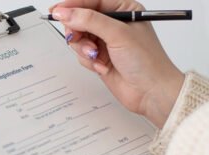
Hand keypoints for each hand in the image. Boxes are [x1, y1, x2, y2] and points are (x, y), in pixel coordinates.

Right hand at [51, 0, 183, 127]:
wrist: (151, 92)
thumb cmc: (147, 61)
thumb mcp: (117, 34)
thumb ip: (89, 20)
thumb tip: (65, 12)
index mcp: (123, 9)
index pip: (92, 0)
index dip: (73, 5)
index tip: (58, 11)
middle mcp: (114, 24)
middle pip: (81, 18)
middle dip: (78, 31)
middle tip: (77, 38)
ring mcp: (106, 41)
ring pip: (79, 37)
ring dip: (84, 49)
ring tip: (96, 56)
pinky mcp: (101, 57)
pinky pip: (82, 54)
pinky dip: (89, 60)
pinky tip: (102, 66)